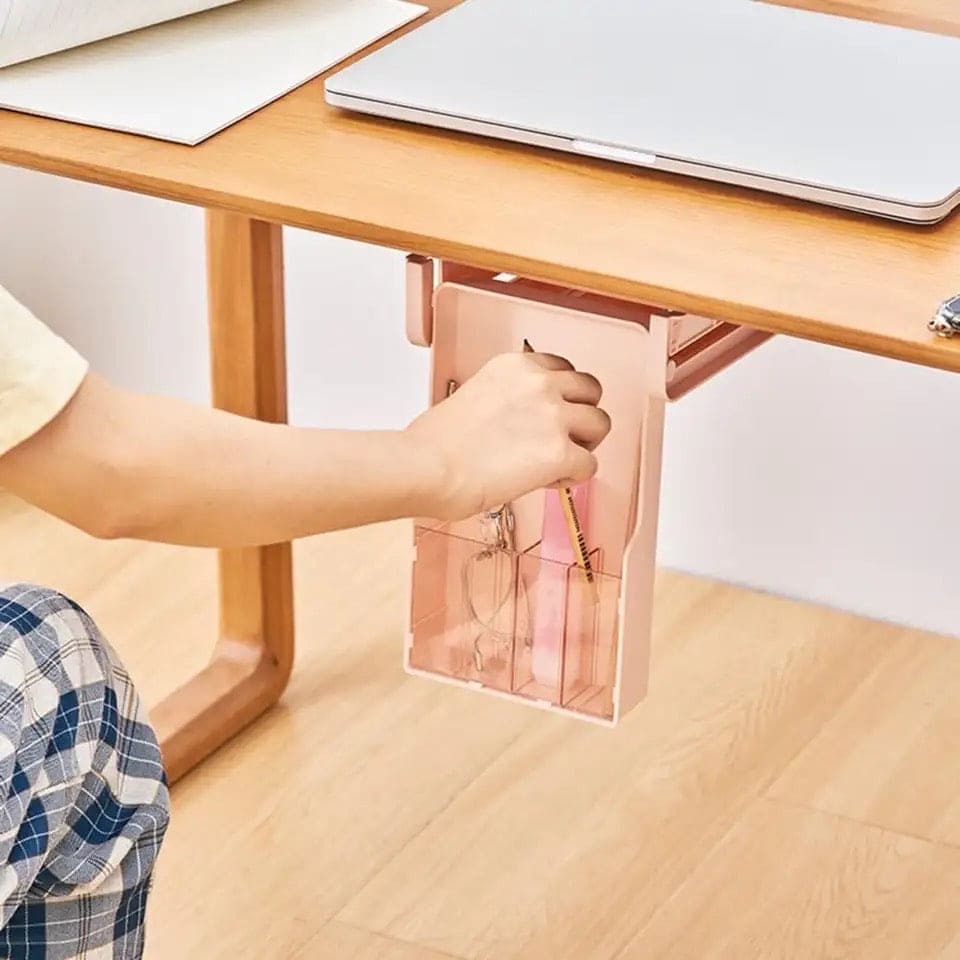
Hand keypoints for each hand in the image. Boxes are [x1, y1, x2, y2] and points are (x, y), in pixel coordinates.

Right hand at [405, 351, 610, 519]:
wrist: (428, 467)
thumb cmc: (434, 444)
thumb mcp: (472, 396)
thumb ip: (506, 401)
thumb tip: (518, 424)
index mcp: (515, 365)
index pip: (562, 368)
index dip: (562, 395)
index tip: (550, 413)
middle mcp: (539, 383)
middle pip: (592, 390)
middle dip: (582, 414)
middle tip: (564, 437)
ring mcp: (553, 416)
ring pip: (601, 424)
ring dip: (585, 444)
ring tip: (558, 462)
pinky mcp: (560, 452)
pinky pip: (590, 465)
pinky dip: (574, 477)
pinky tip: (548, 482)